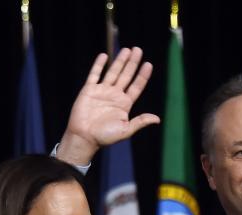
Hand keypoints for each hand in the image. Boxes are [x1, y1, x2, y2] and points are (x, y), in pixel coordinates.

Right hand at [56, 47, 159, 165]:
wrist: (84, 137)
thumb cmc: (105, 136)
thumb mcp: (125, 130)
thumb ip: (140, 122)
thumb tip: (157, 119)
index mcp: (124, 104)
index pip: (136, 86)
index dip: (142, 76)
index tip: (148, 64)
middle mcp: (114, 95)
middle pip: (126, 76)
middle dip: (132, 63)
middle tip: (138, 50)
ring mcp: (102, 91)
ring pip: (113, 72)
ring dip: (119, 61)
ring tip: (127, 50)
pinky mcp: (89, 90)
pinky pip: (94, 74)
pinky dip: (98, 65)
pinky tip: (104, 55)